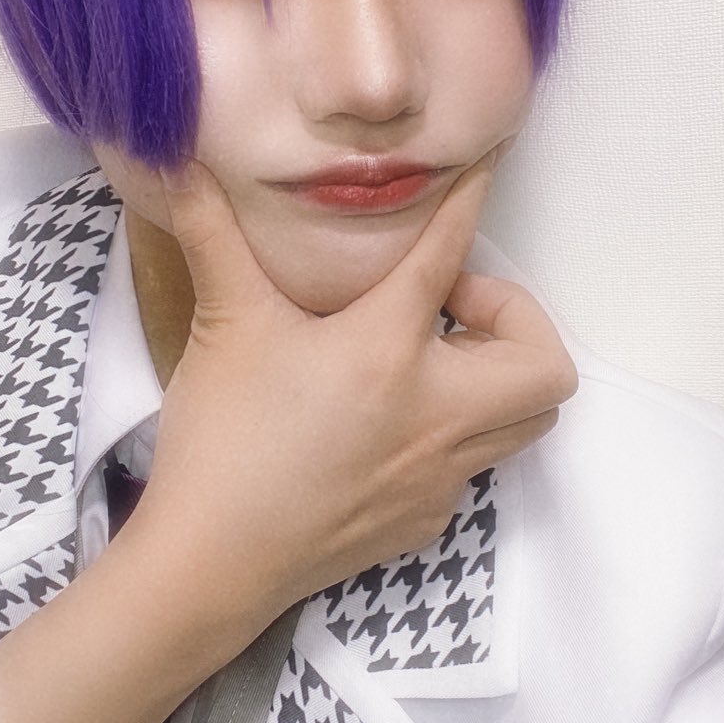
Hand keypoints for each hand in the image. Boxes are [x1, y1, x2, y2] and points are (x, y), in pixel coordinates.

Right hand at [141, 153, 576, 614]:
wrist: (210, 564)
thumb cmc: (220, 442)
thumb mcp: (223, 325)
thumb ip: (211, 234)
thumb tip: (178, 158)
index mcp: (386, 351)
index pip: (449, 257)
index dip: (470, 201)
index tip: (486, 167)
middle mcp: (434, 415)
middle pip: (544, 365)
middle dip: (516, 322)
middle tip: (452, 308)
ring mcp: (438, 475)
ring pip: (525, 421)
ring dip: (500, 379)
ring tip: (435, 359)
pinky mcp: (424, 518)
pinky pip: (475, 467)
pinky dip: (458, 434)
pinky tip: (394, 423)